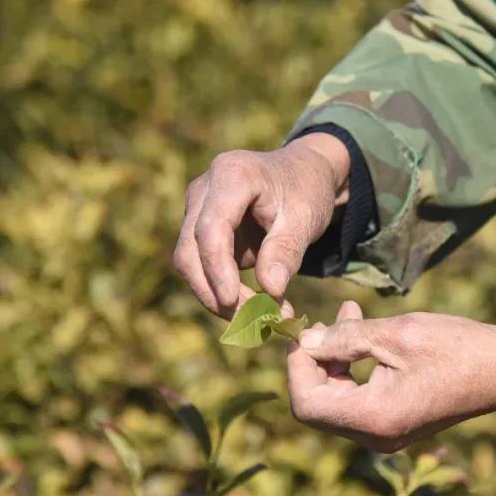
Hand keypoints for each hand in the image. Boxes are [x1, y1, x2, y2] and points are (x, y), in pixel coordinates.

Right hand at [173, 132, 349, 316]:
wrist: (301, 174)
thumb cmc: (305, 190)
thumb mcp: (306, 218)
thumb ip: (286, 251)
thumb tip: (270, 291)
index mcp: (232, 175)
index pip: (211, 228)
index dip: (217, 269)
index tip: (233, 301)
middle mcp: (204, 189)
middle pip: (190, 249)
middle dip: (214, 290)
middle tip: (251, 321)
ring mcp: (197, 209)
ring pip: (189, 262)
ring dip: (215, 295)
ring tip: (256, 318)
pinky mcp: (199, 229)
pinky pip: (200, 266)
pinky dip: (220, 290)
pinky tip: (249, 308)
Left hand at [287, 302, 495, 451]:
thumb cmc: (458, 348)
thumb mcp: (397, 334)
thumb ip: (345, 338)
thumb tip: (305, 341)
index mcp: (374, 419)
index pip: (306, 403)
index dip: (297, 366)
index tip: (306, 330)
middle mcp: (375, 436)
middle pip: (317, 404)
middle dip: (314, 359)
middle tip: (323, 318)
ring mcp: (385, 434)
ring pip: (335, 400)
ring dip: (333, 358)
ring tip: (347, 313)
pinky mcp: (395, 424)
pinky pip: (357, 400)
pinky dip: (352, 368)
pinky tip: (362, 333)